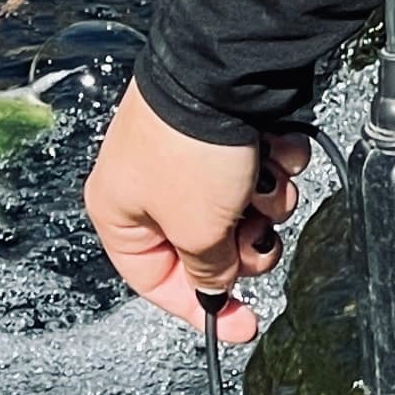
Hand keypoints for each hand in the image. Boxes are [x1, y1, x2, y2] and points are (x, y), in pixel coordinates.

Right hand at [84, 85, 308, 343]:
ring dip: (264, 204)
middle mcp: (150, 185)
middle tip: (251, 231)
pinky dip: (275, 167)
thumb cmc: (190, 144)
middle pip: (207, 249)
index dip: (201, 308)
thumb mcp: (196, 230)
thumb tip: (215, 288)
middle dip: (242, 245)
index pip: (158, 281)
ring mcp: (192, 158)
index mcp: (119, 210)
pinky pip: (261, 175)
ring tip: (261, 179)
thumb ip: (206, 272)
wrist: (226, 70)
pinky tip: (271, 149)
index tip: (242, 324)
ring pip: (243, 213)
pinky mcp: (229, 136)